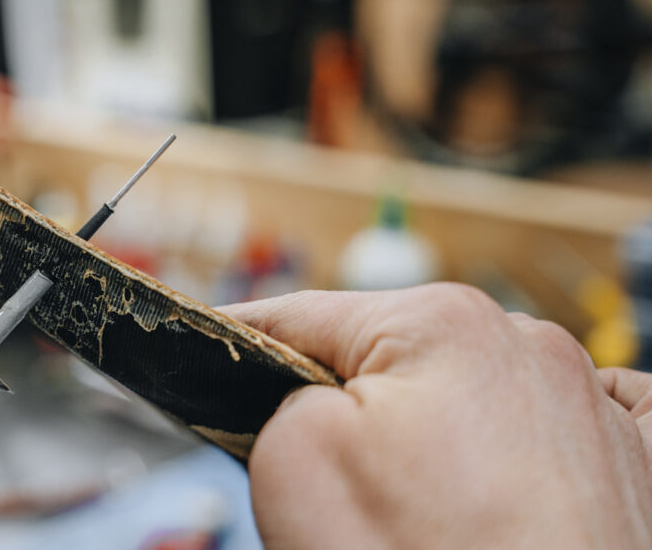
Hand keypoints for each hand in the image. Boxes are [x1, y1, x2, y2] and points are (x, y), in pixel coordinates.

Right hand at [221, 285, 651, 548]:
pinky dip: (523, 454)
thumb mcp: (296, 466)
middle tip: (337, 486)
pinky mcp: (632, 466)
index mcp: (442, 326)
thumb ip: (282, 392)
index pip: (310, 317)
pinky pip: (562, 431)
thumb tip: (308, 393)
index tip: (226, 353)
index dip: (255, 342)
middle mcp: (529, 349)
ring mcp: (593, 407)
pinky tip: (506, 493)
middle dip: (351, 408)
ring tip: (422, 519)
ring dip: (433, 438)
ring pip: (469, 398)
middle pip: (392, 361)